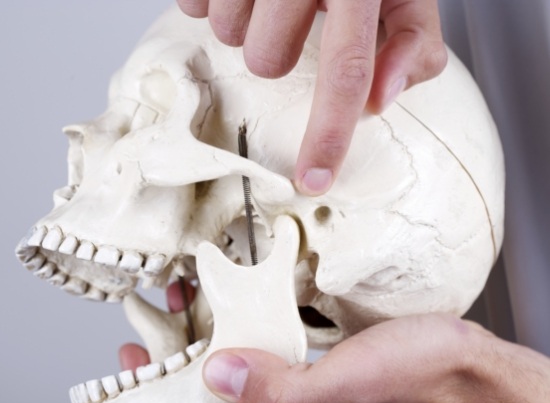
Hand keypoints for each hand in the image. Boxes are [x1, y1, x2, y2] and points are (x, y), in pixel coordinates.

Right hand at [176, 0, 446, 194]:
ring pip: (225, 34)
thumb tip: (382, 98)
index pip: (346, 70)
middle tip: (291, 13)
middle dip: (276, 48)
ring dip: (246, 21)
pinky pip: (194, 4)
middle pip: (265, 61)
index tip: (312, 180)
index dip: (328, 133)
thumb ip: (412, 42)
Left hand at [181, 313, 549, 402]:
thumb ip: (281, 388)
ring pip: (229, 389)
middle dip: (167, 392)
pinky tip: (228, 320)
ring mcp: (297, 401)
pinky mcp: (309, 377)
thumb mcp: (347, 383)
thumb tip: (216, 377)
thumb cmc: (416, 380)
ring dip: (196, 361)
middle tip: (138, 357)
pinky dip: (234, 345)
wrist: (460, 370)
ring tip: (172, 325)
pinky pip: (258, 365)